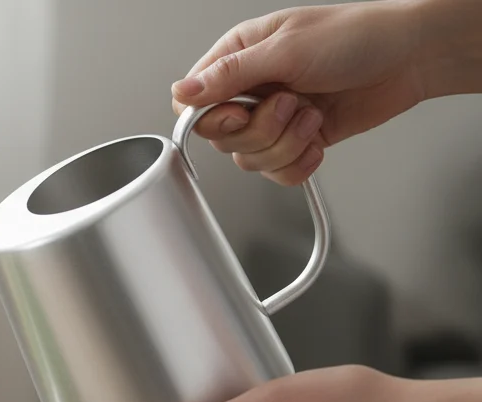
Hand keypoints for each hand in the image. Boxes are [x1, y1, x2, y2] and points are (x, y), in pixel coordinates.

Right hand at [172, 0, 466, 185]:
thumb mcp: (286, 49)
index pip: (193, 104)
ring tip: (312, 116)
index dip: (210, 119)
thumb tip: (182, 92)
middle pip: (221, 138)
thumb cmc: (359, 36)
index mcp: (239, 58)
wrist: (412, 58)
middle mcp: (252, 90)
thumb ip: (229, 75)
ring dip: (285, 145)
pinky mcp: (298, 139)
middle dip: (260, 131)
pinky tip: (317, 140)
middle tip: (290, 104)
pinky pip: (278, 172)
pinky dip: (299, 164)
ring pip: (250, 159)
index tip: (238, 115)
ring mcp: (275, 118)